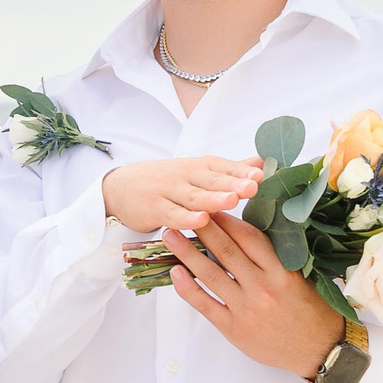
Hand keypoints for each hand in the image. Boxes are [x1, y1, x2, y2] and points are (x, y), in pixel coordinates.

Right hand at [102, 156, 263, 232]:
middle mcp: (185, 176)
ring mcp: (168, 192)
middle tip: (253, 186)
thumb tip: (262, 161)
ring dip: (213, 198)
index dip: (242, 171)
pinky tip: (200, 221)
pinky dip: (186, 218)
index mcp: (200, 167)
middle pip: (212, 180)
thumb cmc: (167, 181)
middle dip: (233, 183)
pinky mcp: (154, 209)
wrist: (121, 187)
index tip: (262, 175)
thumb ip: (230, 170)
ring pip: (194, 196)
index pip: (224, 167)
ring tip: (232, 200)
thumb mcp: (198, 172)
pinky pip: (172, 214)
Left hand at [159, 215, 346, 378]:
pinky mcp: (233, 328)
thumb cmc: (312, 312)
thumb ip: (276, 258)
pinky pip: (205, 304)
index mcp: (282, 271)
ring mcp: (246, 308)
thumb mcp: (301, 277)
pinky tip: (175, 272)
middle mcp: (262, 287)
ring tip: (170, 236)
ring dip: (187, 252)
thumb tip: (247, 234)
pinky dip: (187, 288)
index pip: (249, 237)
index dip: (228, 220)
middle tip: (184, 212)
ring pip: (210, 274)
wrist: (320, 351)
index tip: (212, 206)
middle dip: (202, 228)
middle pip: (226, 250)